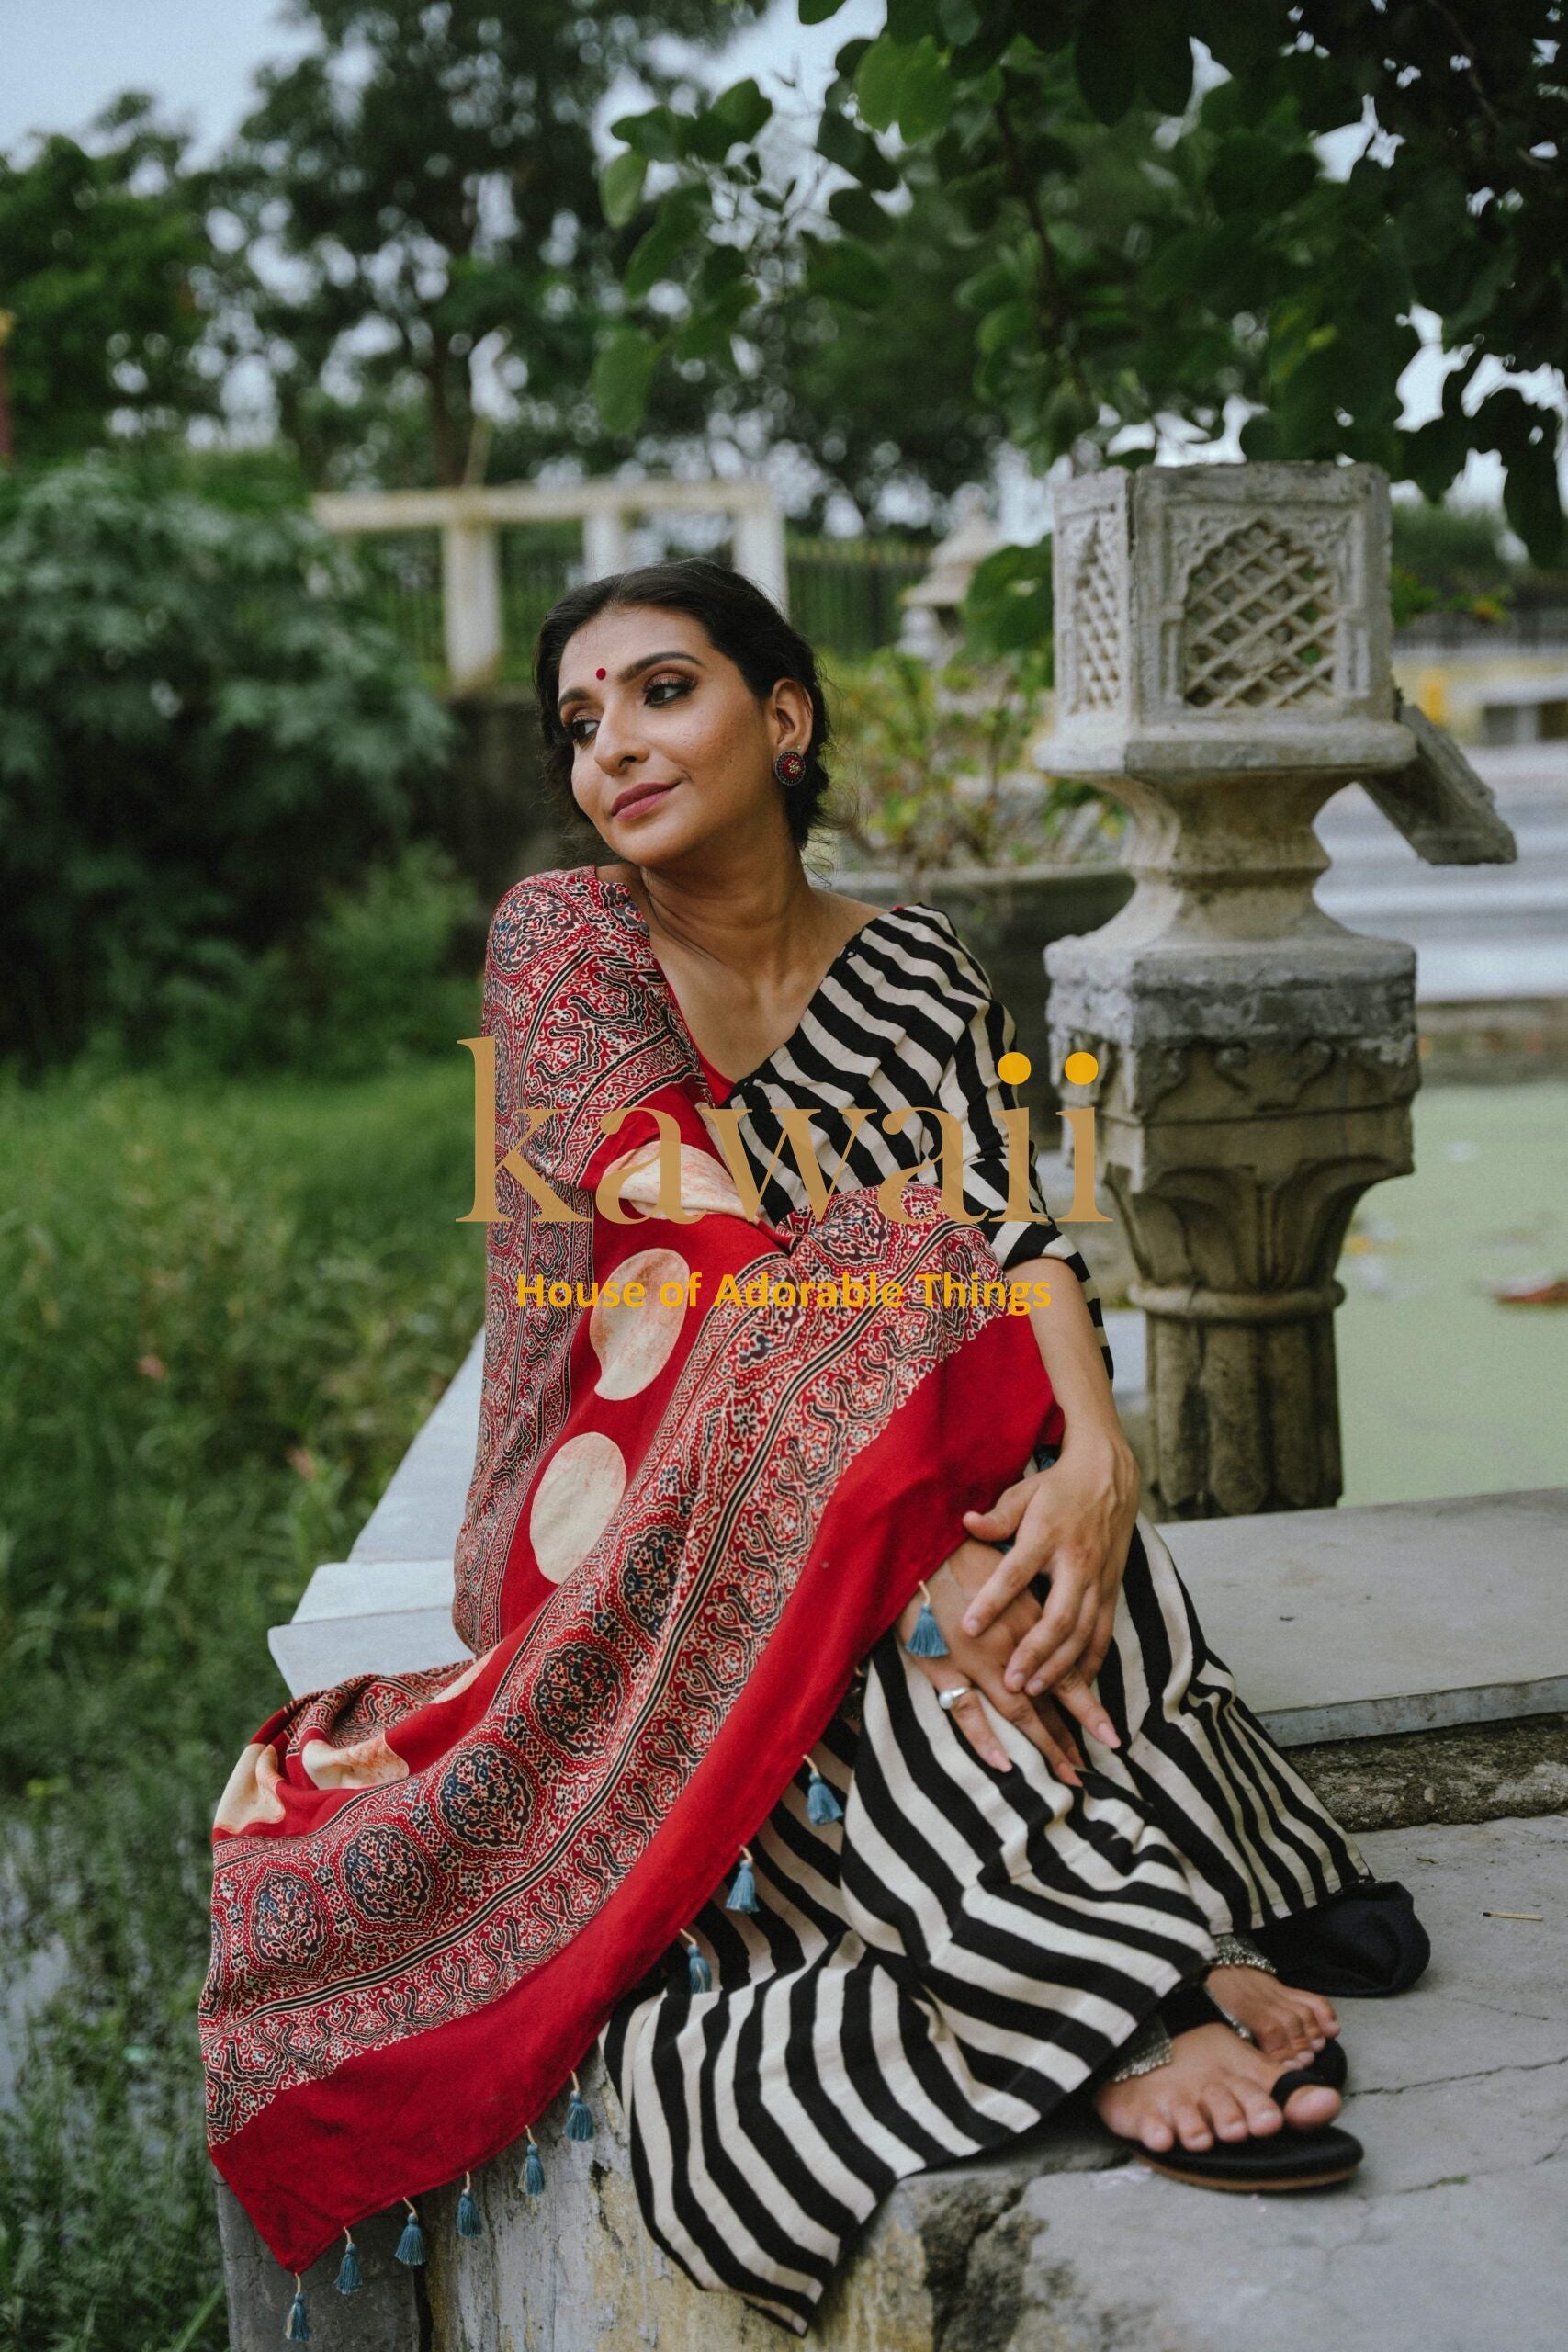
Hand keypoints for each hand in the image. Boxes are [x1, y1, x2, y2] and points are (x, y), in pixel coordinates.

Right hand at [897, 1540, 1091, 1782]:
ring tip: (1063, 1776)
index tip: (1110, 1736)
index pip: (1067, 1671)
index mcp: (1030, 1618)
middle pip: (1049, 1700)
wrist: (914, 1546)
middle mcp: (1013, 1645)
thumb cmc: (959, 1547)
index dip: (1089, 1708)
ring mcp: (978, 1660)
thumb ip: (1029, 1594)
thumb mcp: (1008, 1565)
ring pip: (1018, 1712)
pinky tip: (1004, 1763)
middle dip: (1070, 1737)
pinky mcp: (944, 1667)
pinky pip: (967, 1711)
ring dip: (1043, 1745)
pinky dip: (985, 1739)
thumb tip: (1048, 1618)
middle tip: (1089, 1771)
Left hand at [958, 1429, 1139, 1719]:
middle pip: (1058, 1616)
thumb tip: (966, 1523)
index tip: (968, 1626)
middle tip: (1011, 1682)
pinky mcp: (1112, 1590)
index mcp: (1047, 1535)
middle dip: (1034, 1652)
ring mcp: (1098, 1579)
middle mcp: (1076, 1562)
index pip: (1016, 1572)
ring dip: (1060, 1665)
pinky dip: (1091, 1661)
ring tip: (1036, 1691)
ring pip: (1083, 1631)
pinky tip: (1077, 1684)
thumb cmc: (1056, 1488)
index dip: (992, 1600)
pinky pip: (1104, 1632)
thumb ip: (997, 1516)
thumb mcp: (1024, 1492)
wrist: (1108, 1477)